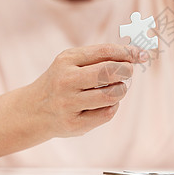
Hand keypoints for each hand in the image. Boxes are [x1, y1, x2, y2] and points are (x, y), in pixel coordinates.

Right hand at [27, 43, 147, 137]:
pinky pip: (107, 113)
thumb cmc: (62, 81)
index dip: (127, 52)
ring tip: (116, 88)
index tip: (140, 54)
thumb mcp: (73, 62)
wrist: (33, 111)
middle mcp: (66, 80)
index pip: (105, 51)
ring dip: (121, 90)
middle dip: (126, 70)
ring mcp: (69, 103)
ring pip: (111, 95)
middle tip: (128, 71)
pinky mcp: (74, 124)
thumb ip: (102, 56)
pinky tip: (105, 103)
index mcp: (67, 60)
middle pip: (109, 72)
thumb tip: (138, 54)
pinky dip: (113, 106)